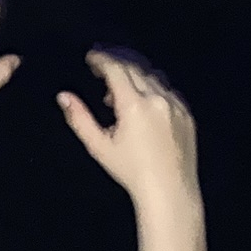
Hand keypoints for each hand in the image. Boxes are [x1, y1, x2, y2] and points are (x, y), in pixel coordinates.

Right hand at [58, 50, 200, 210]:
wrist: (170, 192)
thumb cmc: (131, 171)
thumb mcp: (99, 146)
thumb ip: (79, 118)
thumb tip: (63, 96)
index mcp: (134, 105)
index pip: (116, 69)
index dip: (101, 60)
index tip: (91, 58)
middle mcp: (157, 100)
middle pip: (134, 69)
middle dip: (116, 65)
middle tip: (100, 69)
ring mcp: (175, 106)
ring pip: (152, 78)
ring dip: (134, 77)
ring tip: (118, 92)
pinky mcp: (187, 115)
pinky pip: (167, 92)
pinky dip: (152, 89)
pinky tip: (143, 104)